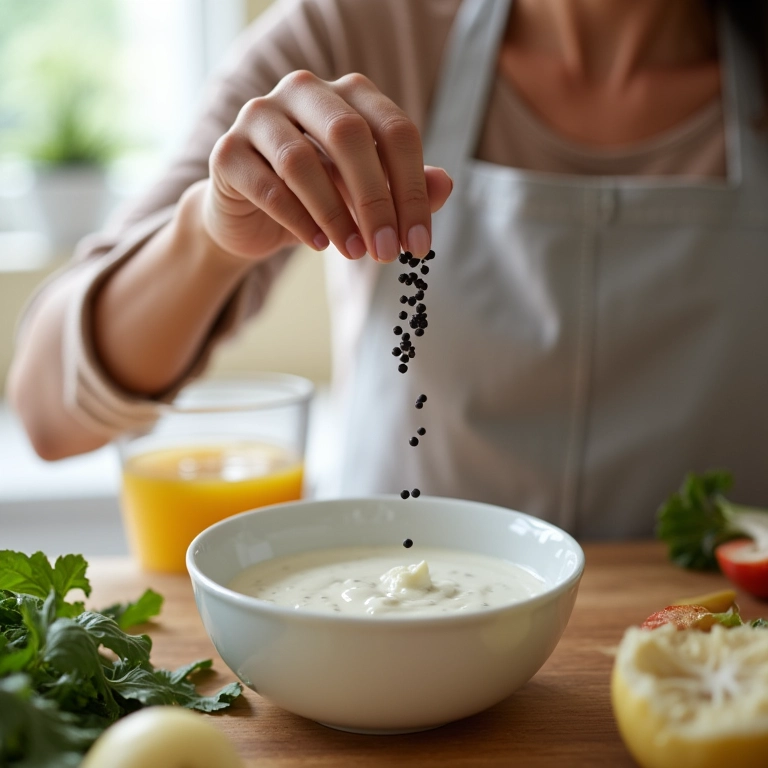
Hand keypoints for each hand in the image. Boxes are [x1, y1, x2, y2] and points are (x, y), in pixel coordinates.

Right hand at [202, 70, 452, 263]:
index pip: (394, 130)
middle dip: (376, 201)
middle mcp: (302, 92)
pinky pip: (267, 185)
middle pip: (349, 135)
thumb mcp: (366, 196)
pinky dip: (298, 220)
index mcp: (347, 95)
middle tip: (389, 252)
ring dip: (335, 214)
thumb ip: (405, 189)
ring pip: (301, 161)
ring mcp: (259, 116)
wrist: (250, 216)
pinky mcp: (227, 152)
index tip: (420, 244)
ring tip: (354, 253)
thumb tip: (445, 186)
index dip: (413, 190)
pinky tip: (318, 245)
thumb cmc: (318, 199)